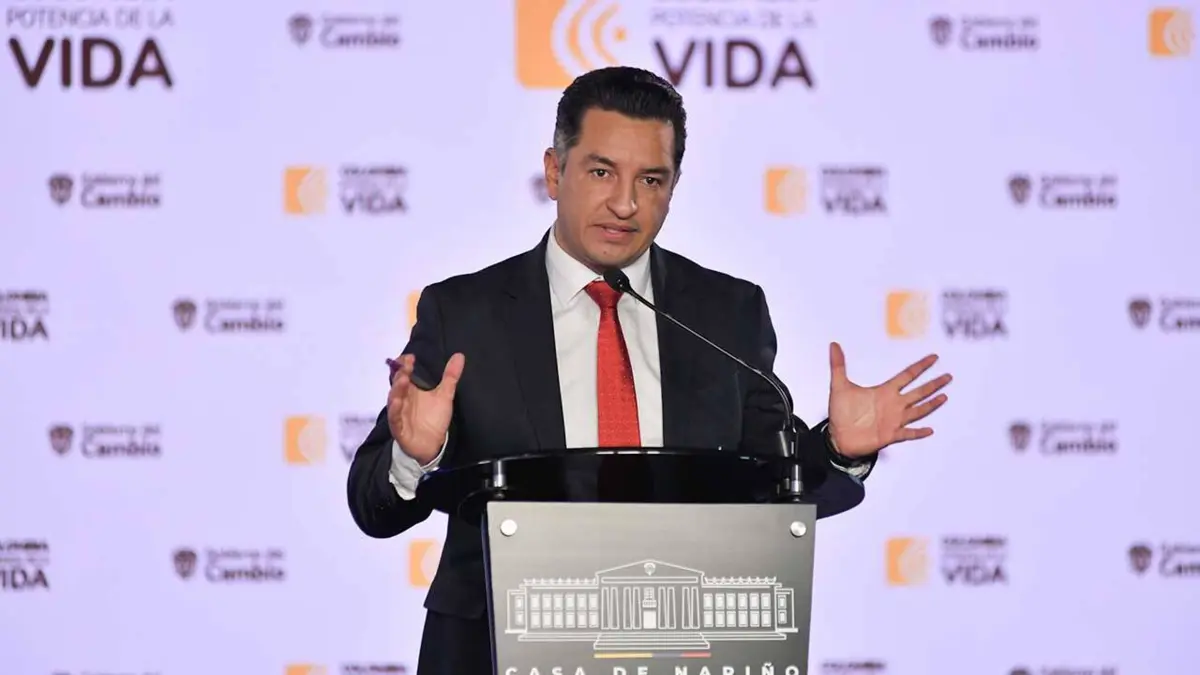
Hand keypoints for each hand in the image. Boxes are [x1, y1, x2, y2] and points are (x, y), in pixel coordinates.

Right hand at [387, 352, 464, 465]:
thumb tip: (459, 356)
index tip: (410, 357)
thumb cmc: (434, 418)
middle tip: (405, 367)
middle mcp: (403, 399)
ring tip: (402, 380)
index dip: (404, 364)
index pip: (403, 373)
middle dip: (400, 374)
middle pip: (398, 384)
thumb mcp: (444, 395)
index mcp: (411, 390)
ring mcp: (399, 413)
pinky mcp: (399, 427)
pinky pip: (395, 418)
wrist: (432, 445)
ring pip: (394, 399)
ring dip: (397, 389)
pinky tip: (398, 402)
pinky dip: (395, 410)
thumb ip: (450, 376)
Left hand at [826, 342, 950, 457]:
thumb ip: (838, 365)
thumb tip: (833, 345)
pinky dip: (918, 432)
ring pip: (918, 411)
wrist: (838, 437)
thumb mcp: (838, 386)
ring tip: (944, 397)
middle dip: (933, 384)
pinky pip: (908, 433)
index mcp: (884, 391)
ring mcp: (893, 420)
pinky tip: (930, 430)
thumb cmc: (841, 413)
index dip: (921, 366)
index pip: (907, 375)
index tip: (934, 357)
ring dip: (931, 405)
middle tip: (948, 376)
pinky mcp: (890, 435)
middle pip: (919, 392)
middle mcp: (893, 405)